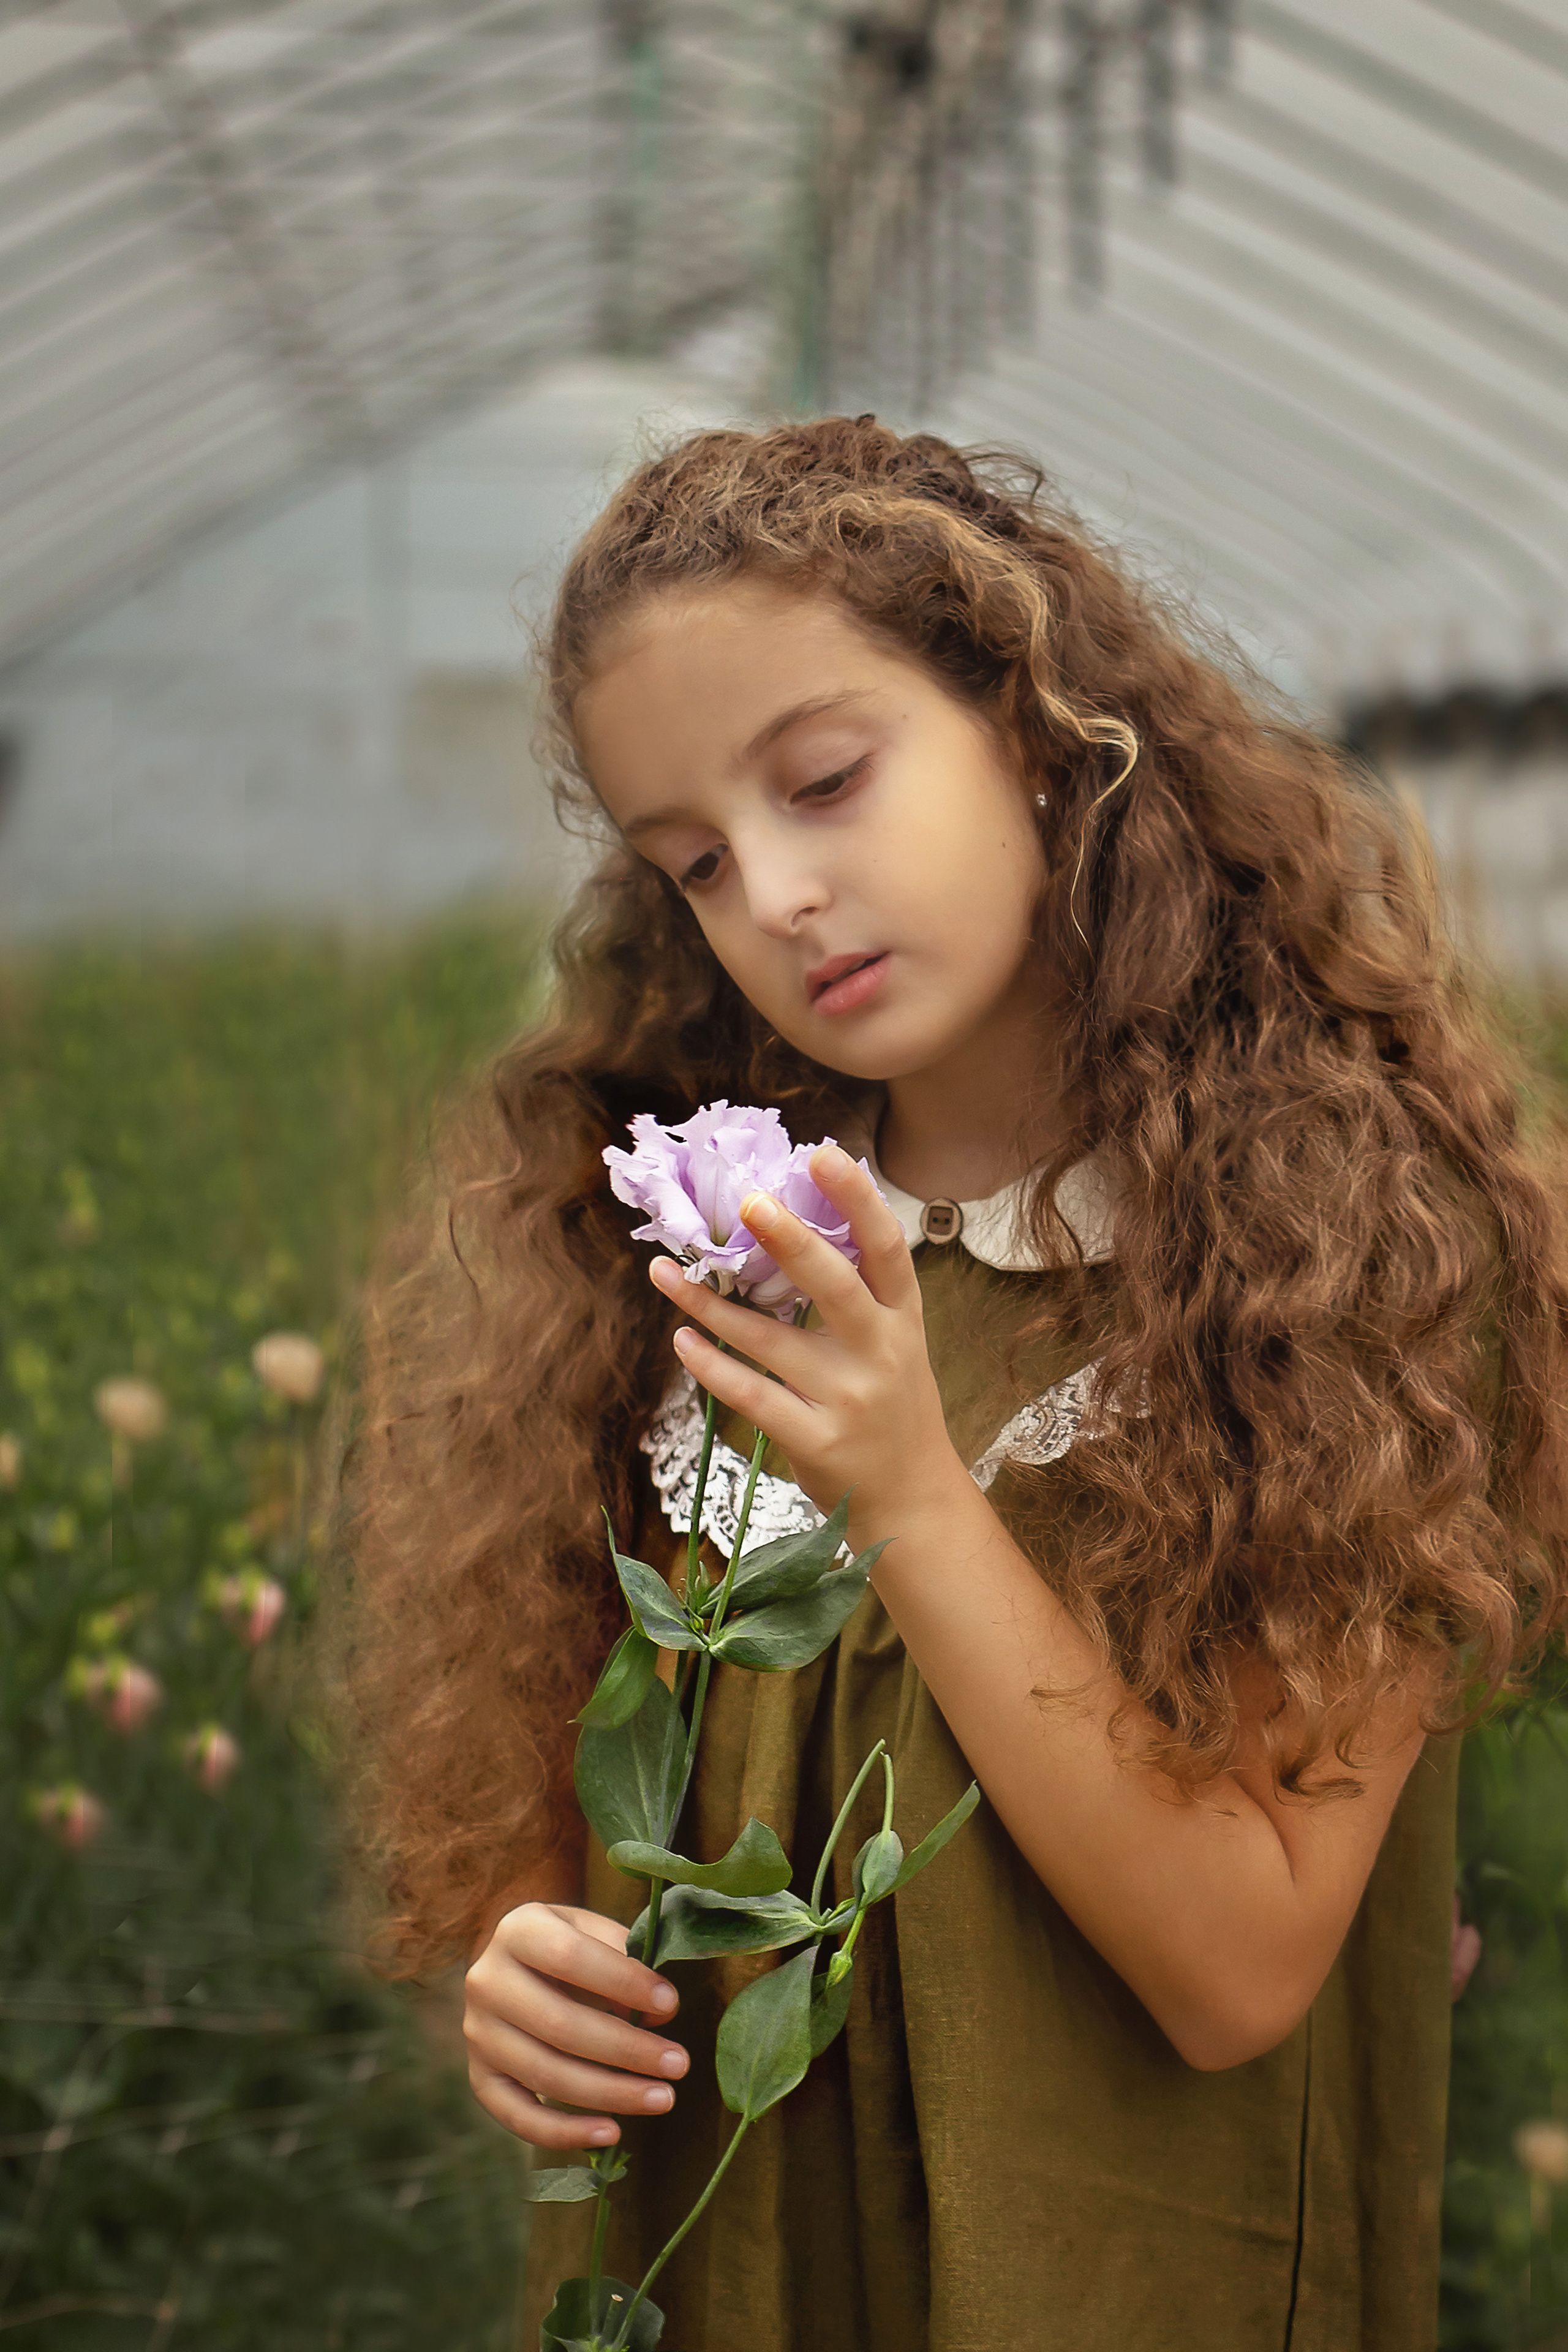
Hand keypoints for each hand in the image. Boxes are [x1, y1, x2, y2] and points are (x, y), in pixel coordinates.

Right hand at [464, 1902, 688, 2149]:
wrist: (518, 1963)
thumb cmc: (572, 1947)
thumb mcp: (597, 1935)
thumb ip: (628, 1962)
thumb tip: (659, 2015)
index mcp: (519, 1930)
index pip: (569, 1955)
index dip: (623, 1981)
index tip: (671, 2004)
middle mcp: (487, 1981)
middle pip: (559, 2024)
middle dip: (627, 2050)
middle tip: (679, 2064)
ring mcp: (478, 2033)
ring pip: (545, 2073)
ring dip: (610, 2093)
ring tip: (662, 2098)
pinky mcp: (480, 2077)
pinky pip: (519, 2115)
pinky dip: (566, 2132)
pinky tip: (611, 2133)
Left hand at [648, 1143, 965, 1552]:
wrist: (913, 1500)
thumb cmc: (892, 1408)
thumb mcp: (895, 1345)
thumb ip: (858, 1295)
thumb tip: (793, 1222)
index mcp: (904, 1320)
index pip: (888, 1249)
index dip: (858, 1199)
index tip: (825, 1153)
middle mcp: (881, 1353)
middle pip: (836, 1285)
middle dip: (791, 1240)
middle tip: (747, 1202)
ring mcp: (848, 1399)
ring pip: (770, 1340)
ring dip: (709, 1305)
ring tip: (666, 1273)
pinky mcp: (816, 1440)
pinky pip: (750, 1395)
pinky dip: (711, 1365)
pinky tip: (682, 1340)